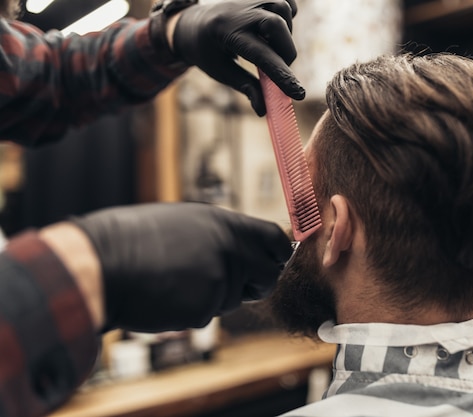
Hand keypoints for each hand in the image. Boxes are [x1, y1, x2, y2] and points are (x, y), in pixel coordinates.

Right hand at [71, 202, 291, 332]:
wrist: (104, 263)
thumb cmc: (139, 239)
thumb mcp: (188, 222)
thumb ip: (222, 236)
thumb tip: (248, 250)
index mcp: (226, 224)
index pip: (276, 239)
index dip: (279, 253)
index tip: (276, 261)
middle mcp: (230, 250)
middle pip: (269, 276)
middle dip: (259, 285)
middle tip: (242, 285)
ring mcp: (219, 280)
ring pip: (234, 299)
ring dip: (216, 296)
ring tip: (180, 280)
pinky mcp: (205, 308)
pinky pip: (210, 314)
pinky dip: (194, 310)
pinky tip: (170, 295)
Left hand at [171, 0, 304, 115]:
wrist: (194, 23)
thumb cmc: (208, 52)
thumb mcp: (221, 72)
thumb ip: (246, 88)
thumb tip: (264, 110)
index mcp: (225, 32)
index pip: (261, 55)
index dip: (282, 75)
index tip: (298, 94)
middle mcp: (239, 10)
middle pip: (277, 26)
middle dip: (286, 52)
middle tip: (280, 67)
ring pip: (285, 11)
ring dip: (285, 36)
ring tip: (270, 47)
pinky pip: (288, 4)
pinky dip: (287, 19)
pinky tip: (273, 31)